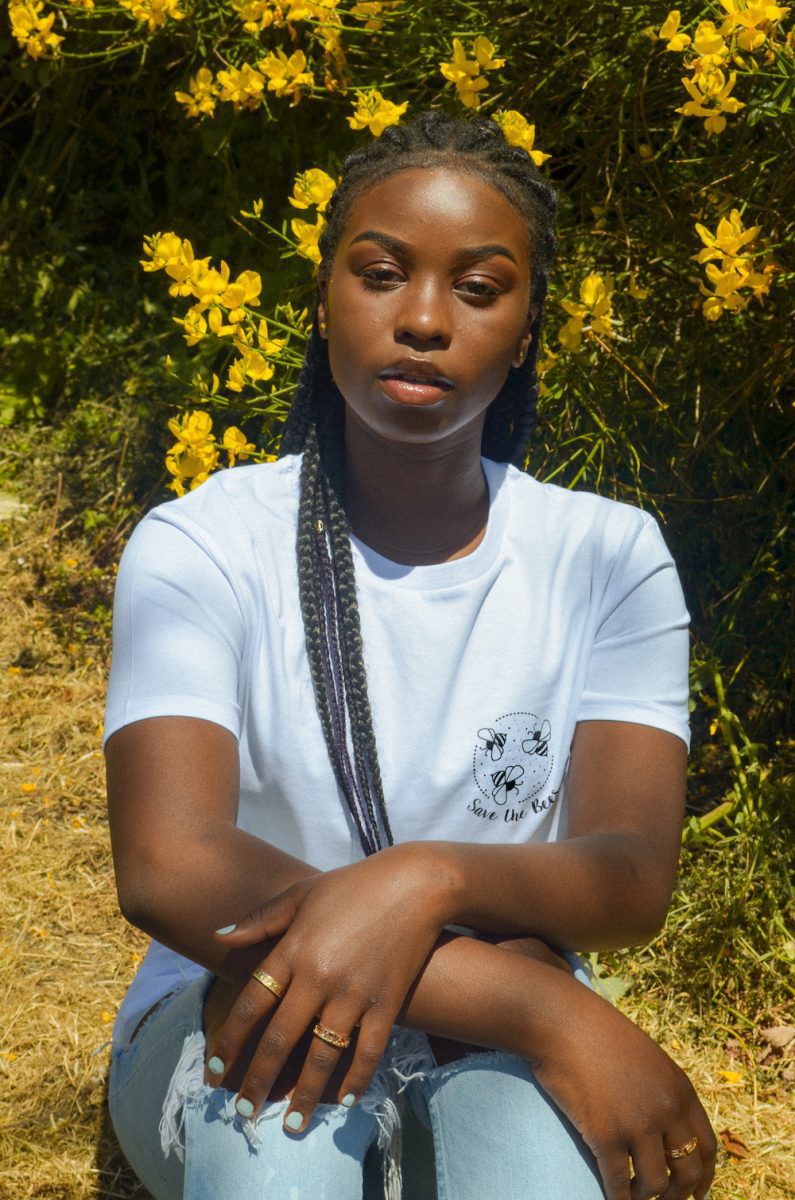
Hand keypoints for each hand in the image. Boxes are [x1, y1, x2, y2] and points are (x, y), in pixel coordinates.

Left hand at [207, 843, 453, 1131]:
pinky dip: (356, 1079)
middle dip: (258, 1080)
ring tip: (291, 1126)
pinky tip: (344, 1102)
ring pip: (321, 1056)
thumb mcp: (301, 894)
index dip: (230, 1042)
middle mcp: (319, 977)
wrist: (415, 885)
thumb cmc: (353, 886)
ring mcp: (354, 994)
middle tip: (243, 1113)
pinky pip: (367, 1051)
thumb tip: (217, 937)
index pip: (251, 1005)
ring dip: (304, 1096)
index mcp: (293, 950)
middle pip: (280, 1040)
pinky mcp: (387, 1003)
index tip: (214, 1072)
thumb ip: (259, 920)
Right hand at [530, 987, 715, 1199]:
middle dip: (678, 1194)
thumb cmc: (598, 1035)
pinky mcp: (606, 1135)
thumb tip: (669, 1130)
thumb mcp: (647, 1058)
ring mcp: (637, 1124)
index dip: (703, 1176)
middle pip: (687, 1171)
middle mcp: (666, 1110)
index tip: (697, 1194)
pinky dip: (618, 1198)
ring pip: (655, 1184)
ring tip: (633, 1197)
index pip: (706, 1147)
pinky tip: (614, 1199)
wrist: (562, 1022)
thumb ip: (663, 1091)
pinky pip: (619, 1182)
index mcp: (680, 1090)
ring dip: (646, 1197)